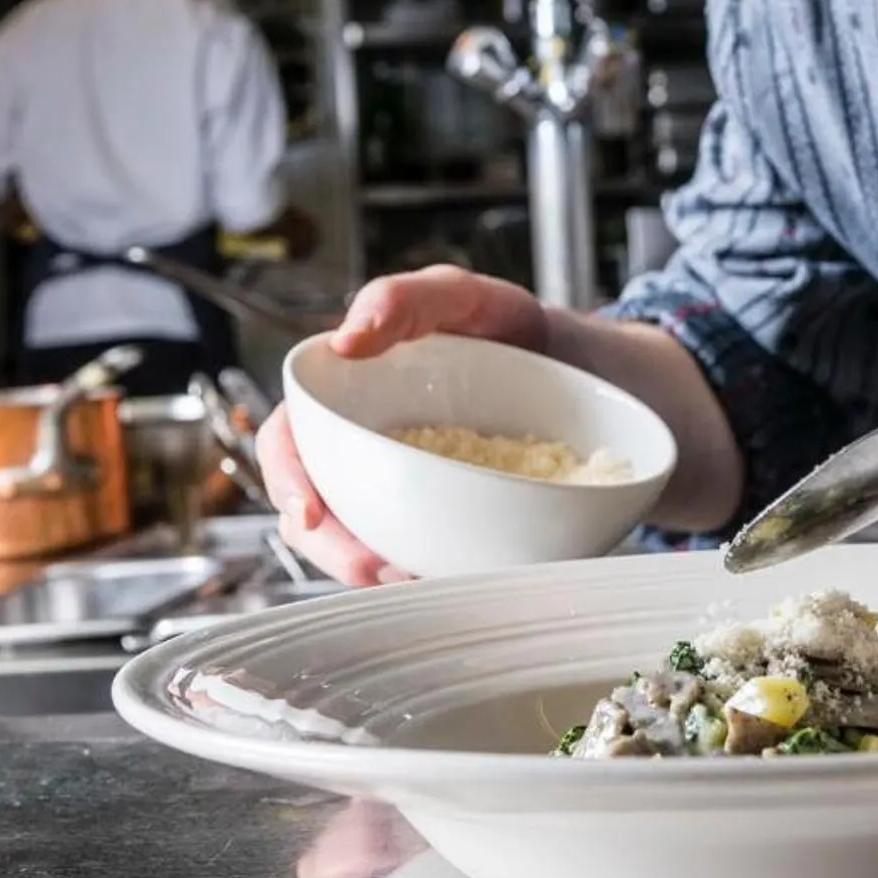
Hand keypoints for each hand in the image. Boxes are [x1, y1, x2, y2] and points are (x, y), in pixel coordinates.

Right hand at [256, 265, 548, 583]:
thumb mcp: (463, 297)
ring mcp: (405, 492)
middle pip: (316, 513)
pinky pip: (419, 559)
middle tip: (378, 568)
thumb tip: (345, 342)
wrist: (590, 370)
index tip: (310, 514)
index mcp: (347, 398)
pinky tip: (450, 580)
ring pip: (361, 545)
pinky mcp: (446, 525)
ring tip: (416, 580)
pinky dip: (425, 576)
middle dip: (333, 550)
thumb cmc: (512, 328)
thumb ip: (405, 299)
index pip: (290, 443)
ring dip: (376, 573)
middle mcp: (365, 451)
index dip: (287, 480)